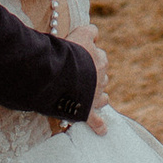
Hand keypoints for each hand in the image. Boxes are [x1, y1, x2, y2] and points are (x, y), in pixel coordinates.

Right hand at [64, 17, 111, 133]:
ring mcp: (94, 94)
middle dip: (93, 69)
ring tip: (90, 94)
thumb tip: (94, 33)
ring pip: (102, 93)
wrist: (60, 76)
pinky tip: (102, 130)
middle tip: (77, 68)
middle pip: (101, 67)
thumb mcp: (77, 34)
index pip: (96, 44)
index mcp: (97, 54)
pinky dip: (98, 125)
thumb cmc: (64, 54)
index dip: (86, 44)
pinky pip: (96, 120)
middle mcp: (99, 73)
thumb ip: (87, 33)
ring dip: (97, 93)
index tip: (78, 45)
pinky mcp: (87, 110)